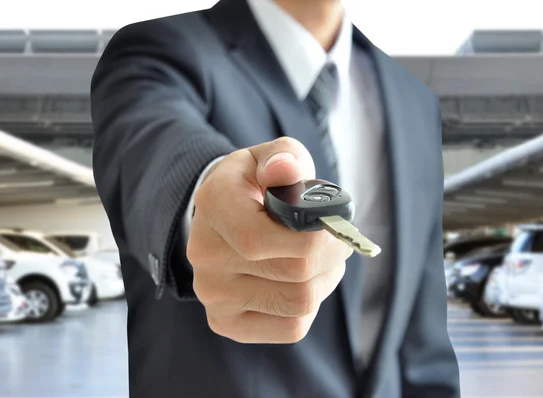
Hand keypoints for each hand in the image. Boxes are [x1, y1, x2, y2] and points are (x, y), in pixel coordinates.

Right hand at [187, 137, 352, 343]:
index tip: (333, 224)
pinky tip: (302, 282)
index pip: (261, 239)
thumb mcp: (270, 158)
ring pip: (299, 302)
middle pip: (295, 273)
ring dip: (325, 279)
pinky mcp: (226, 322)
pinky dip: (310, 306)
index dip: (314, 237)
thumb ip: (284, 158)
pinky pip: (292, 327)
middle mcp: (204, 254)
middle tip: (337, 240)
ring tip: (321, 258)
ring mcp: (213, 294)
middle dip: (331, 255)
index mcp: (213, 205)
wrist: (224, 219)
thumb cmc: (256, 186)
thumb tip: (285, 171)